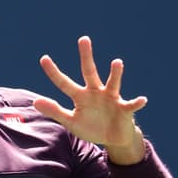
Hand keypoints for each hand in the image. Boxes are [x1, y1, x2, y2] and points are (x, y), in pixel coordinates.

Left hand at [34, 36, 146, 162]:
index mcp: (81, 96)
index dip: (54, 73)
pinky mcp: (125, 109)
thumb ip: (55, 111)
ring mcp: (111, 98)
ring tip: (117, 63)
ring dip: (115, 73)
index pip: (64, 83)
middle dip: (86, 56)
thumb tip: (35, 101)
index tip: (43, 58)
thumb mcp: (71, 121)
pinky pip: (132, 105)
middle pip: (89, 72)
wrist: (113, 139)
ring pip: (113, 83)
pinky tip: (142, 100)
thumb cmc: (91, 127)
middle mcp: (96, 92)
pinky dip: (137, 102)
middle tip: (83, 39)